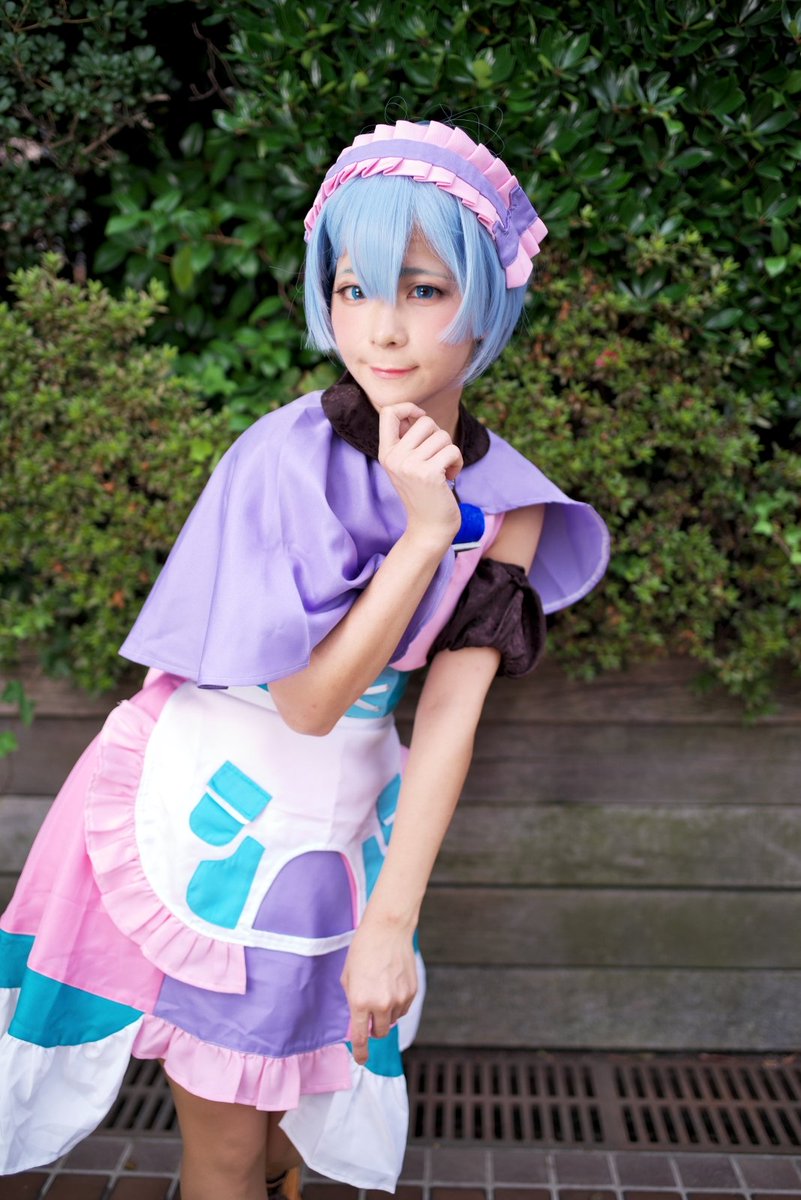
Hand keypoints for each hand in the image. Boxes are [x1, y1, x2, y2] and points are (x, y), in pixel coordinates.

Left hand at [341, 913, 417, 1065]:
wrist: (388, 930)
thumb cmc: (363, 950)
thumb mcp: (347, 976)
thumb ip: (352, 1000)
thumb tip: (357, 1018)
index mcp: (360, 1002)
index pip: (361, 1038)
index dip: (361, 1052)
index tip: (362, 1060)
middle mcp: (381, 1004)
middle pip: (380, 1033)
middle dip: (374, 1029)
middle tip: (370, 1016)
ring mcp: (399, 999)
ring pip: (393, 1021)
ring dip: (386, 1015)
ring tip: (381, 990)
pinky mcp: (412, 992)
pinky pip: (403, 1009)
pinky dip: (397, 1005)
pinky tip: (392, 986)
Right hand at [378, 403, 461, 543]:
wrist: (429, 527)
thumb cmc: (423, 492)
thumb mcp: (407, 465)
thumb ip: (408, 440)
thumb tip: (416, 412)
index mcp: (386, 452)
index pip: (388, 412)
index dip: (409, 408)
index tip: (420, 419)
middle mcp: (394, 457)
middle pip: (424, 421)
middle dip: (439, 435)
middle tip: (437, 456)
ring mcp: (409, 466)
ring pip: (442, 436)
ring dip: (449, 451)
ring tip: (444, 469)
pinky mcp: (428, 474)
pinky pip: (452, 450)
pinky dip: (457, 462)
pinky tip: (450, 476)